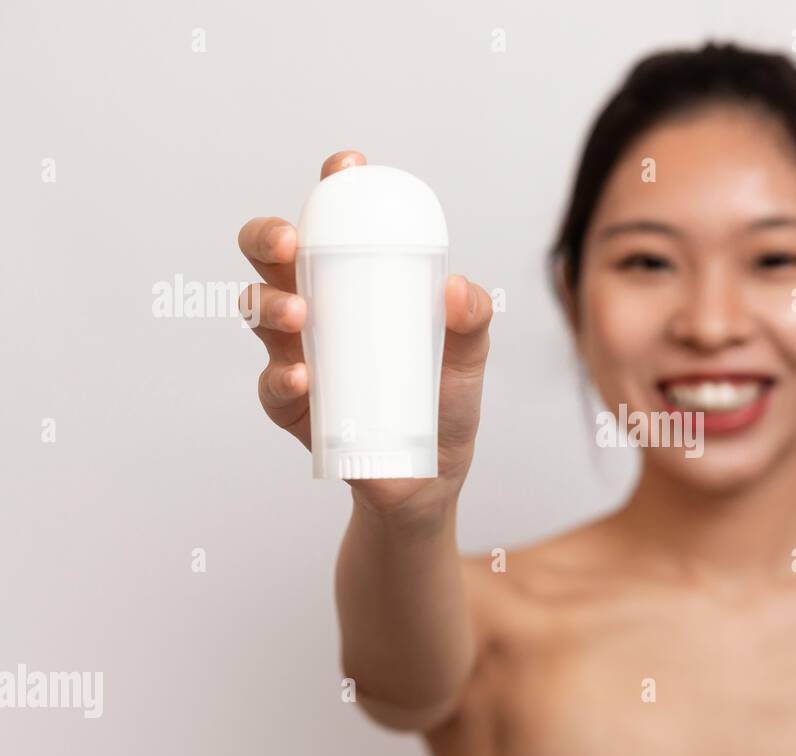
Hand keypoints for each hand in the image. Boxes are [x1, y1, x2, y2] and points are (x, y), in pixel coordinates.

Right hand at [237, 150, 493, 518]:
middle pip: (271, 257)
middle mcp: (317, 310)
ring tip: (299, 314)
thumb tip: (458, 286)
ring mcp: (297, 355)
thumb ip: (473, 323)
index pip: (336, 226)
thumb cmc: (442, 408)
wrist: (426, 482)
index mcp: (356, 286)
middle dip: (269, 236)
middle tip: (292, 242)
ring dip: (268, 302)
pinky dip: (282, 377)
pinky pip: (272, 383)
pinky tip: (303, 377)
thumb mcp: (467, 362)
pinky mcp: (290, 405)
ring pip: (257, 310)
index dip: (333, 189)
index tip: (345, 168)